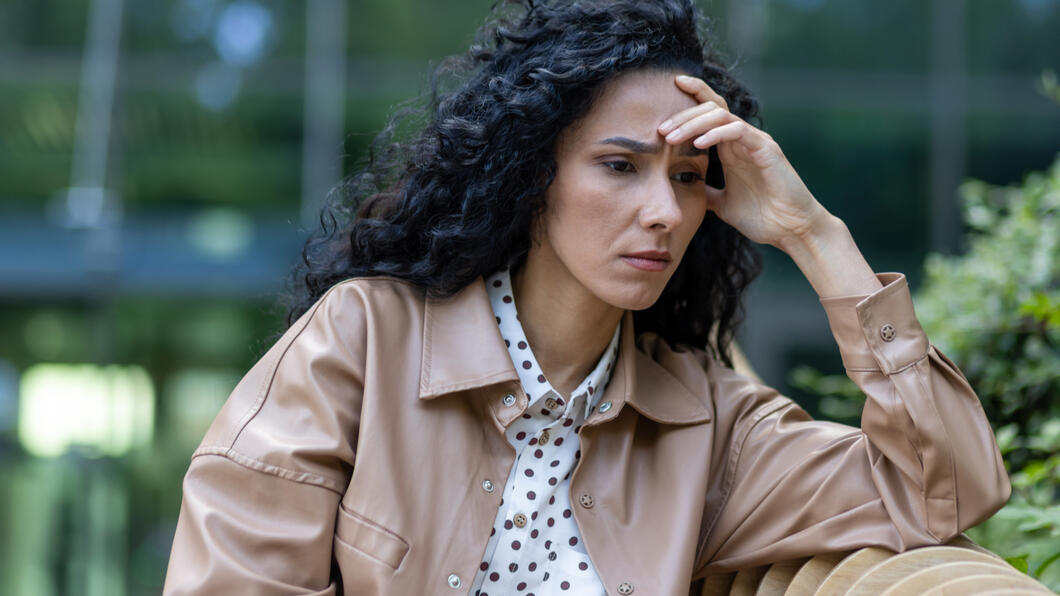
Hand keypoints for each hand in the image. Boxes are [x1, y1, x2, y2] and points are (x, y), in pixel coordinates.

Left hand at [659, 75, 881, 297]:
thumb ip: (706, 192)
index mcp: (731, 148)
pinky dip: (716, 133)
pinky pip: (738, 131)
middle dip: (683, 115)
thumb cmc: (763, 217)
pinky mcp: (766, 150)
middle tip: (660, 129)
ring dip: (693, 123)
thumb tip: (686, 189)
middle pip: (710, 109)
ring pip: (721, 115)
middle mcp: (742, 139)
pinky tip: (698, 145)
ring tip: (671, 137)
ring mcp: (755, 142)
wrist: (791, 231)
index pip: (709, 114)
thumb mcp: (722, 204)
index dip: (690, 101)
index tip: (664, 101)